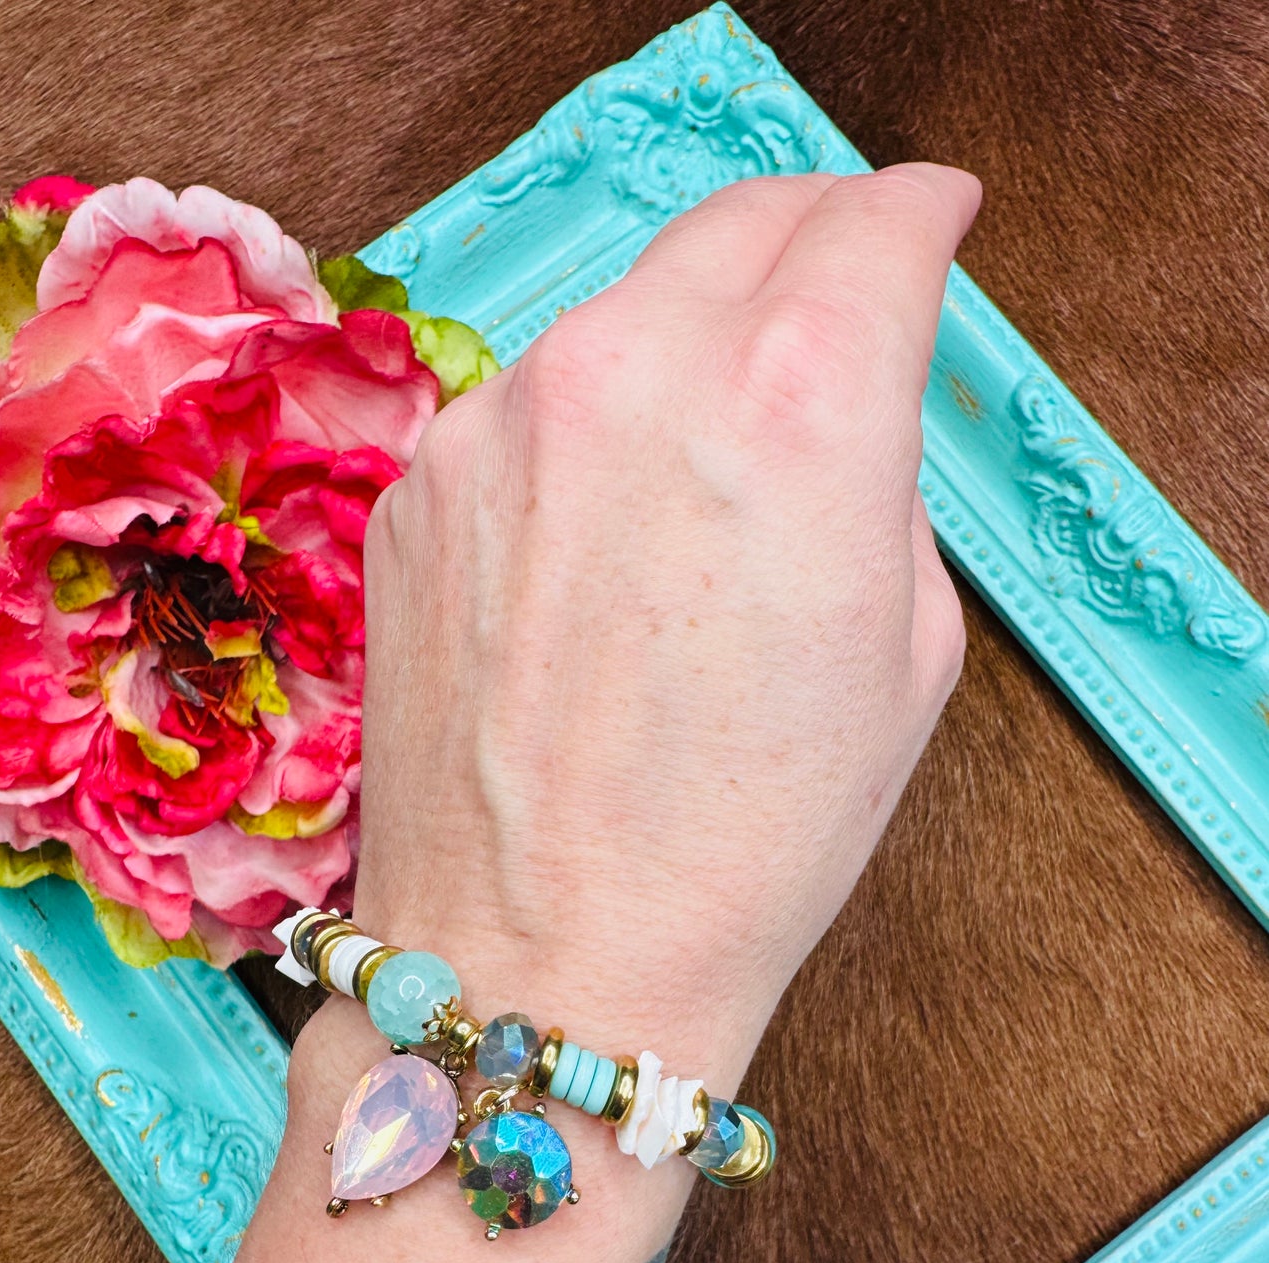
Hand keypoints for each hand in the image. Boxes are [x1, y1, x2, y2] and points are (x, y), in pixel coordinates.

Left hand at [350, 165, 979, 1082]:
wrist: (551, 959)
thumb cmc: (742, 843)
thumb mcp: (906, 651)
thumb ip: (881, 478)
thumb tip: (836, 411)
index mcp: (796, 405)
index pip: (874, 226)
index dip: (918, 217)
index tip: (924, 227)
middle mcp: (634, 373)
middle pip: (744, 221)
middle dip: (809, 239)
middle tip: (836, 286)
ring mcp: (503, 421)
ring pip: (626, 313)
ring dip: (685, 347)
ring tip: (708, 470)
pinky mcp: (422, 484)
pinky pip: (532, 407)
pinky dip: (585, 433)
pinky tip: (601, 549)